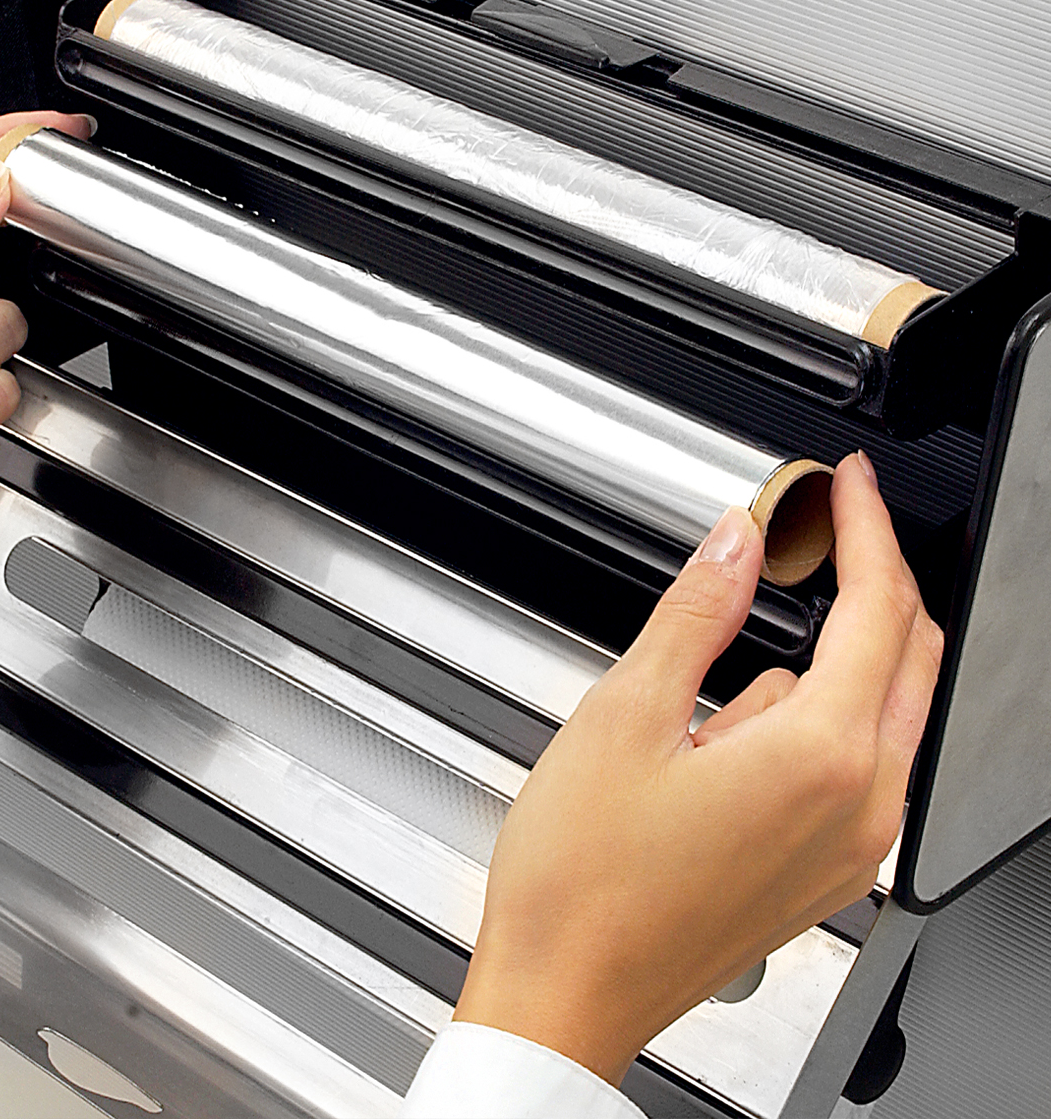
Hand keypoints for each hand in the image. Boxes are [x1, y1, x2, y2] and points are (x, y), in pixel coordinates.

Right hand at [453, 451, 941, 1083]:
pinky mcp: (824, 876)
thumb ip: (695, 613)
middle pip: (912, 659)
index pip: (879, 610)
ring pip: (884, 716)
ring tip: (724, 674)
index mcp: (818, 758)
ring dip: (837, 661)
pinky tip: (727, 741)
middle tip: (830, 528)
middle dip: (878, 580)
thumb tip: (735, 540)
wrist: (566, 994)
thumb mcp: (625, 715)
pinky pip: (854, 770)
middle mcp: (859, 810)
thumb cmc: (582, 879)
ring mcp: (849, 851)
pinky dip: (818, 724)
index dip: (865, 529)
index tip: (847, 484)